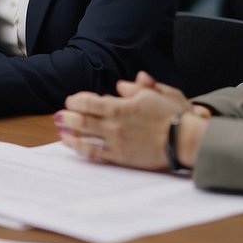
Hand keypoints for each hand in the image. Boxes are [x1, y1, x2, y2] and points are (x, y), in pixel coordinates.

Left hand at [55, 73, 204, 170]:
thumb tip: (120, 85)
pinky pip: (95, 154)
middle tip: (58, 116)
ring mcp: (115, 142)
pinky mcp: (120, 157)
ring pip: (84, 138)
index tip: (71, 100)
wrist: (183, 140)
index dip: (75, 100)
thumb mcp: (154, 93)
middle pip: (80, 120)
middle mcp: (113, 124)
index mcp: (119, 106)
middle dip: (66, 117)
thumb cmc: (171, 114)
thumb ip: (135, 88)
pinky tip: (73, 146)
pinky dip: (81, 149)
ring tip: (60, 132)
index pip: (88, 101)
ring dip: (68, 134)